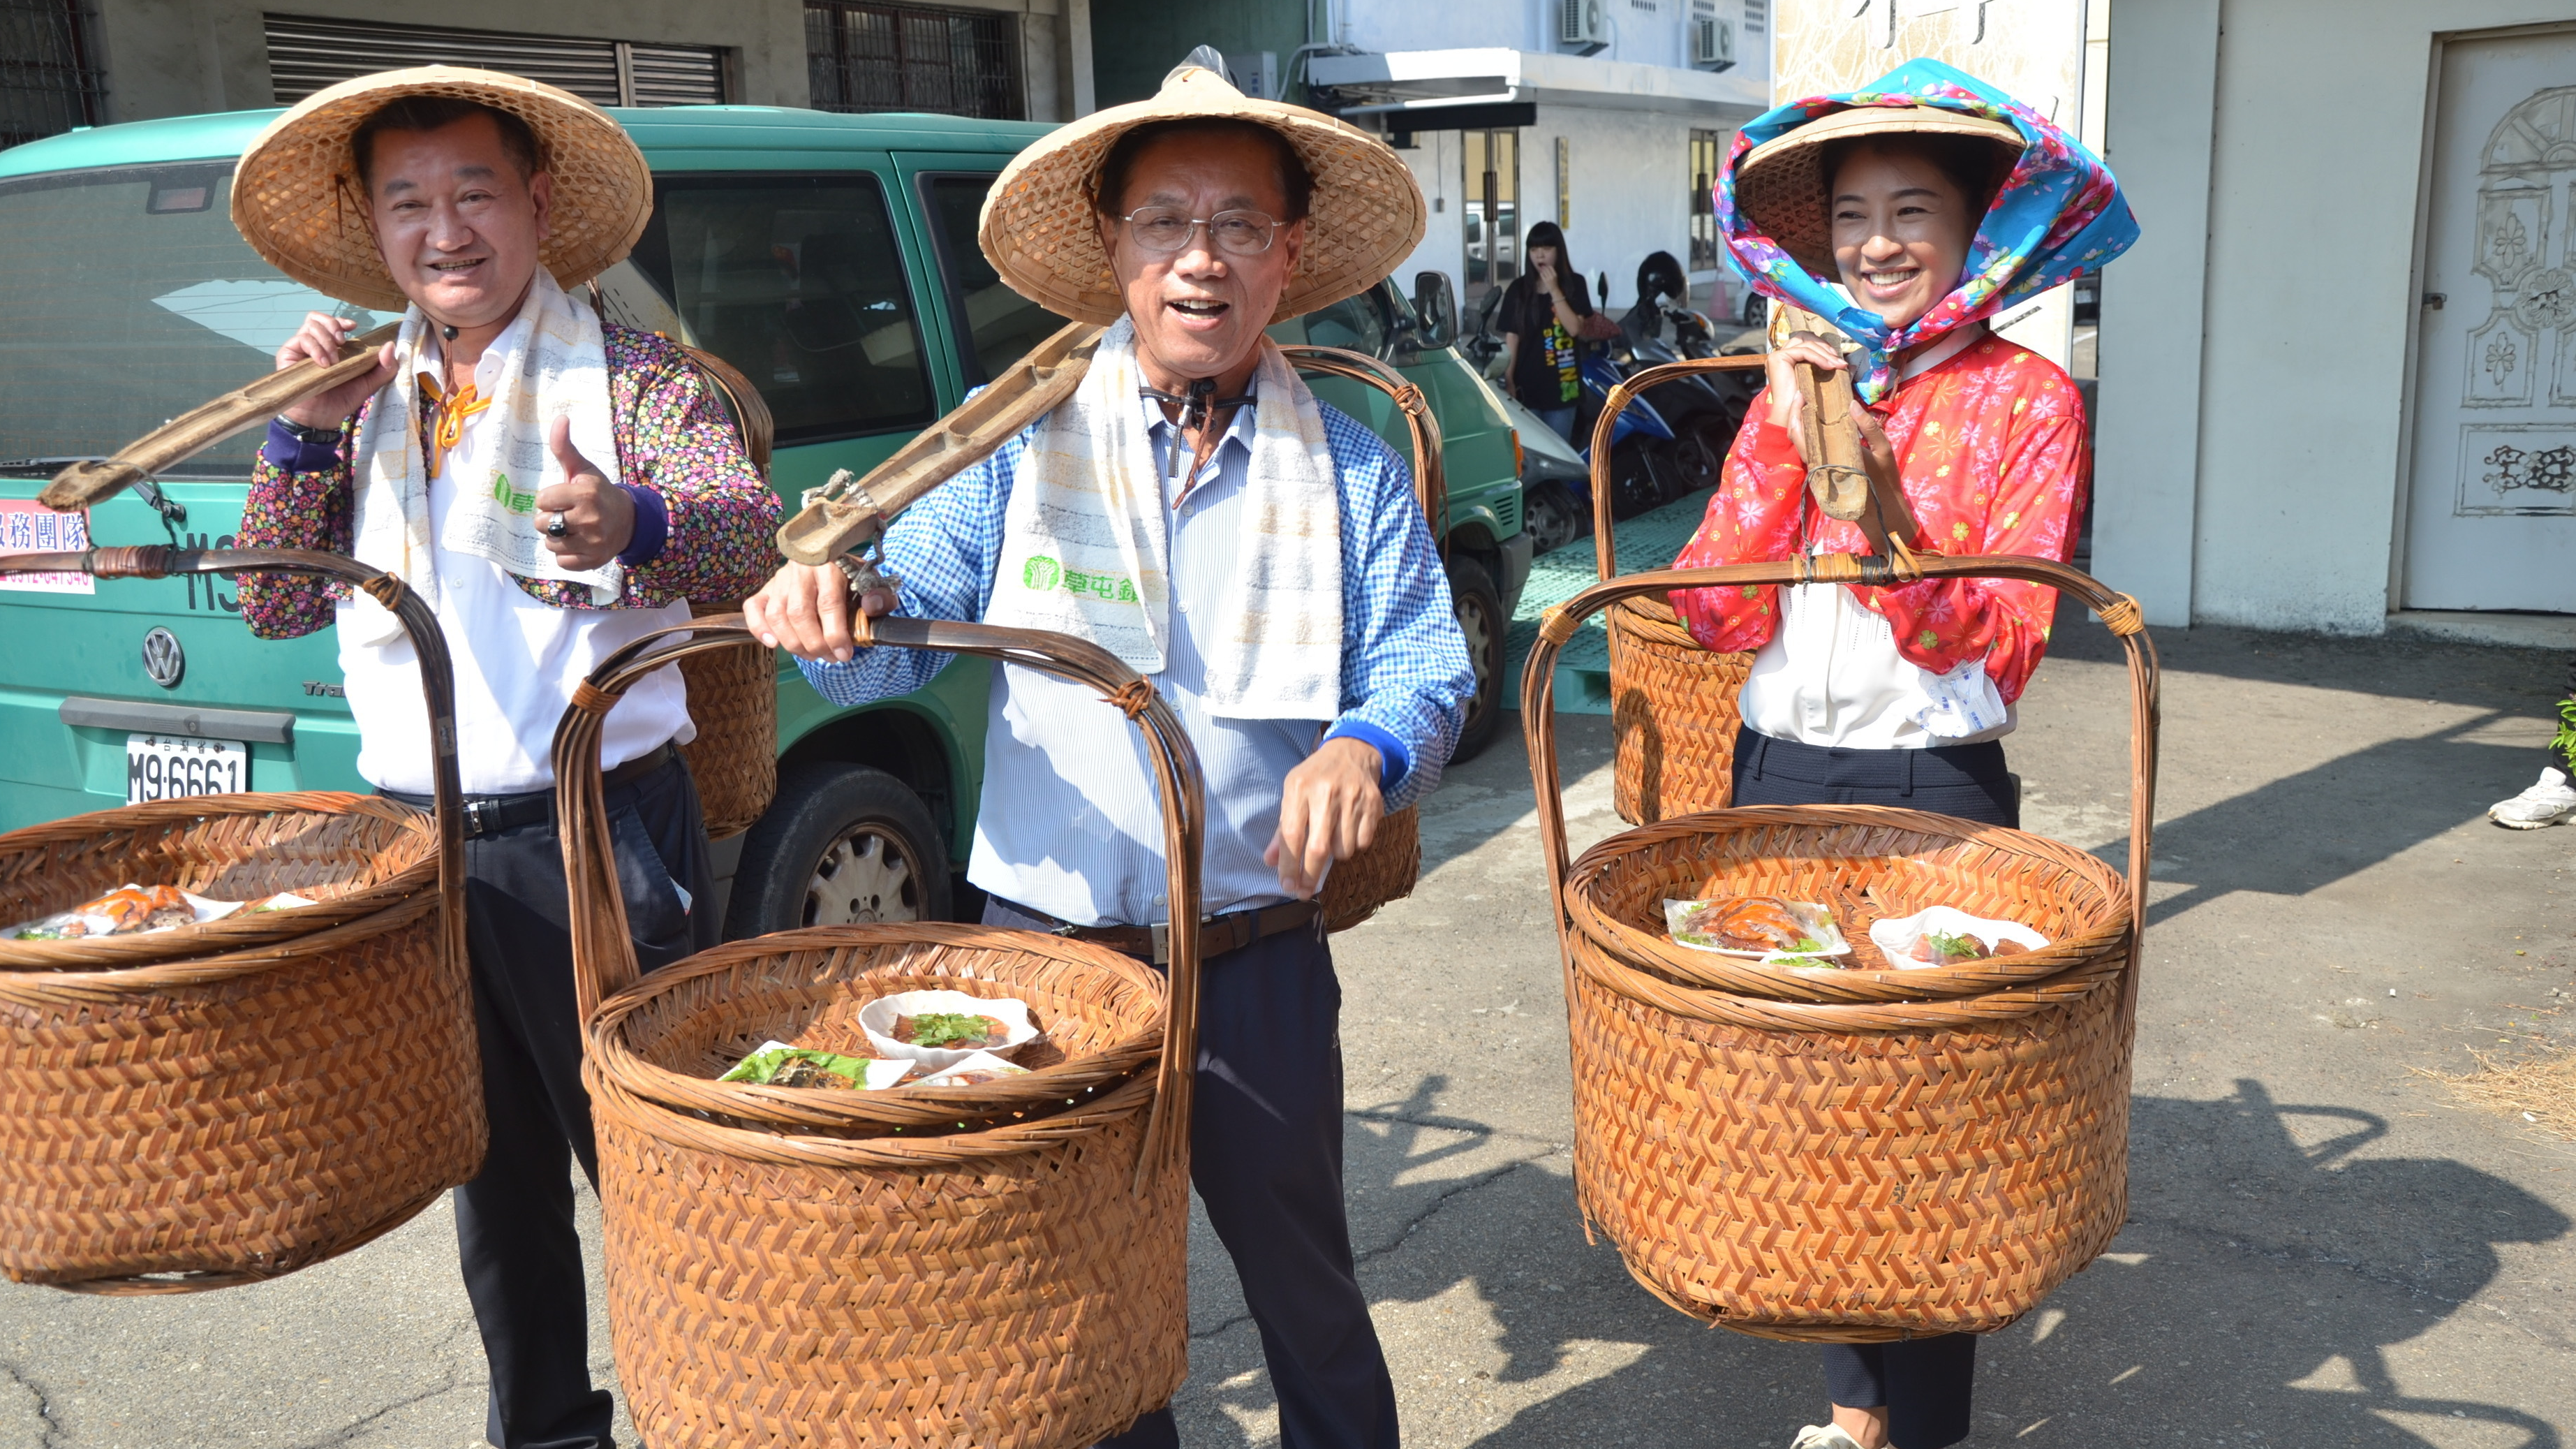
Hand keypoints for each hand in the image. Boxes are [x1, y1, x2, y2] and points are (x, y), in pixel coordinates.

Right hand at [275, 312, 394, 428]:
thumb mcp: (368, 384)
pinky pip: (300, 339)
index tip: (352, 326)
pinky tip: (324, 364)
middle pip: (317, 319)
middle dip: (333, 326)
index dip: (340, 321)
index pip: (331, 323)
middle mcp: (315, 346)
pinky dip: (315, 348)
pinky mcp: (288, 355)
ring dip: (326, 340)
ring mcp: (300, 350)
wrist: (321, 418)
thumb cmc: (341, 400)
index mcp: (332, 348)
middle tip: (342, 343)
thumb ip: (384, 368)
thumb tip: (390, 345)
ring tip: (333, 361)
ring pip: (310, 326)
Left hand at [532, 416, 634, 570]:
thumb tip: (560, 418)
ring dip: (557, 538)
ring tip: (573, 529)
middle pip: (542, 524)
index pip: (542, 500)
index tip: (563, 498)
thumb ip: (565, 447)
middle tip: (567, 515)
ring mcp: (592, 542)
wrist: (628, 521)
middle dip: (550, 519)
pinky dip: (566, 554)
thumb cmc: (598, 492)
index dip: (549, 499)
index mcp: (585, 493)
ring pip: (550, 543)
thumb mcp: (583, 468)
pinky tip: (578, 544)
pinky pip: (561, 561)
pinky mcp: (593, 560)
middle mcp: (589, 518)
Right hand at [744, 560, 895, 661]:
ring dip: (793, 643)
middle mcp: (800, 569)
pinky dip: (760, 628)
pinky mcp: (766, 588)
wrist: (833, 562)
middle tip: (829, 658)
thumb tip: (872, 606)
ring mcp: (780, 578)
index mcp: (829, 565)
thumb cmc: (854, 579)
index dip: (835, 634)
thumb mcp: (874, 584)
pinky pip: (754, 608)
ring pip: (777, 615)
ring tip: (812, 655)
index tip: (844, 655)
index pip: (828, 603)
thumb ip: (881, 596)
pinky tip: (774, 644)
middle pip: (799, 613)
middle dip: (815, 643)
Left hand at [1263, 737, 1383, 897]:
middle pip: (1318, 849)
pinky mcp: (1373, 804)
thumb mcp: (1293, 793)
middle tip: (1305, 891)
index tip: (1287, 886)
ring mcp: (1353, 798)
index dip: (1289, 865)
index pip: (1292, 835)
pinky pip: (1363, 843)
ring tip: (1332, 837)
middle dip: (1310, 876)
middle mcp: (1326, 792)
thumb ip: (1282, 829)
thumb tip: (1270, 862)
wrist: (1352, 751)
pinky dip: (1355, 844)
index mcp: (1300, 788)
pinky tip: (1349, 828)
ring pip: (1343, 850)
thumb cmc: (1316, 778)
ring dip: (1335, 855)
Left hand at [1535, 259, 1561, 294]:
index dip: (1548, 266)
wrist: (1554, 289)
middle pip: (1547, 269)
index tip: (1546, 265)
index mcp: (1555, 274)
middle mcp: (1552, 276)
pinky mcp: (1545, 281)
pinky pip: (1542, 275)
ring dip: (1542, 269)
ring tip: (1541, 268)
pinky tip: (1541, 273)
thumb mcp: (1555, 276)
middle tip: (1542, 265)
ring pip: (1544, 272)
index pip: (1551, 267)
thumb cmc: (1554, 282)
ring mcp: (1548, 279)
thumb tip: (1548, 267)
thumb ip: (1552, 272)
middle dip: (1544, 267)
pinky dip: (1541, 273)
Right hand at [1762, 330, 1848, 465]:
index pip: (1807, 341)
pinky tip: (1829, 366)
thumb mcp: (1820, 380)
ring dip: (1826, 353)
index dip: (1823, 346)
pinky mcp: (1778, 358)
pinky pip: (1804, 351)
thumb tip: (1848, 363)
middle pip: (1805, 336)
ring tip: (1838, 365)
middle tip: (1839, 361)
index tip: (1839, 360)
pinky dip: (1819, 357)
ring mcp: (1777, 355)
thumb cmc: (1804, 403)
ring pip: (1807, 343)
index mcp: (1789, 359)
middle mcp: (1781, 355)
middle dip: (1825, 346)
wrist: (1791, 417)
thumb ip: (1830, 369)